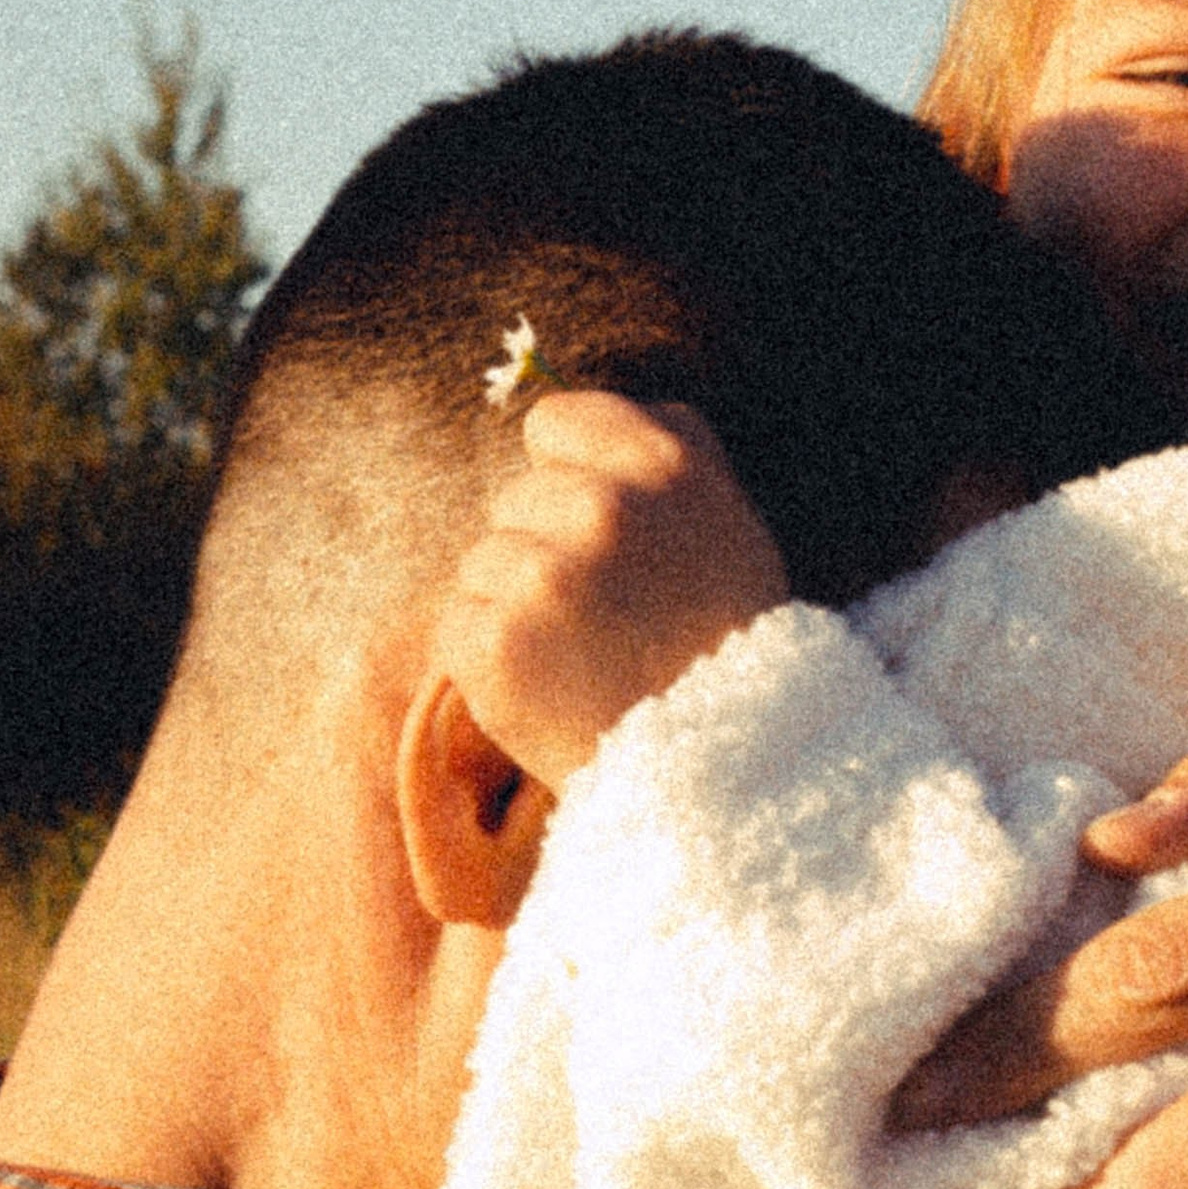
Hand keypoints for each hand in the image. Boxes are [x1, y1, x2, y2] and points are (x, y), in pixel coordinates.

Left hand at [438, 393, 789, 786]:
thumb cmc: (726, 644)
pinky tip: (547, 688)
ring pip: (482, 562)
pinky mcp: (492, 643)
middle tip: (605, 615)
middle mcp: (601, 509)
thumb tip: (581, 414)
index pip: (554, 422)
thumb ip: (670, 446)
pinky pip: (457, 623)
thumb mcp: (730, 523)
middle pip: (514, 498)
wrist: (723, 775)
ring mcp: (540, 577)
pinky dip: (489, 659)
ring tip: (580, 658)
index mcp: (663, 464)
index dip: (570, 473)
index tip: (600, 531)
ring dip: (514, 606)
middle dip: (544, 548)